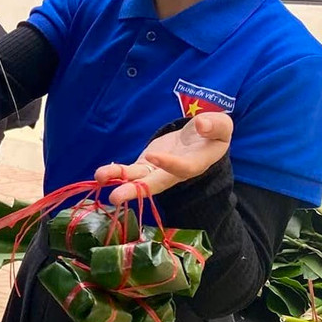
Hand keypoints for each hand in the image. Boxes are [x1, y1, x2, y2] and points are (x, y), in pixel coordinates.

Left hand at [95, 112, 233, 205]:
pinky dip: (115, 172)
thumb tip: (202, 124)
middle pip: (155, 184)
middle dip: (136, 191)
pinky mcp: (146, 165)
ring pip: (138, 180)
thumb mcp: (222, 127)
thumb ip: (216, 125)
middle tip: (116, 197)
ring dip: (119, 180)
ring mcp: (158, 171)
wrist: (201, 137)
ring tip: (99, 179)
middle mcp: (174, 173)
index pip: (182, 168)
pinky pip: (130, 172)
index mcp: (195, 164)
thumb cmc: (213, 133)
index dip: (168, 164)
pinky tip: (100, 175)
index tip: (153, 156)